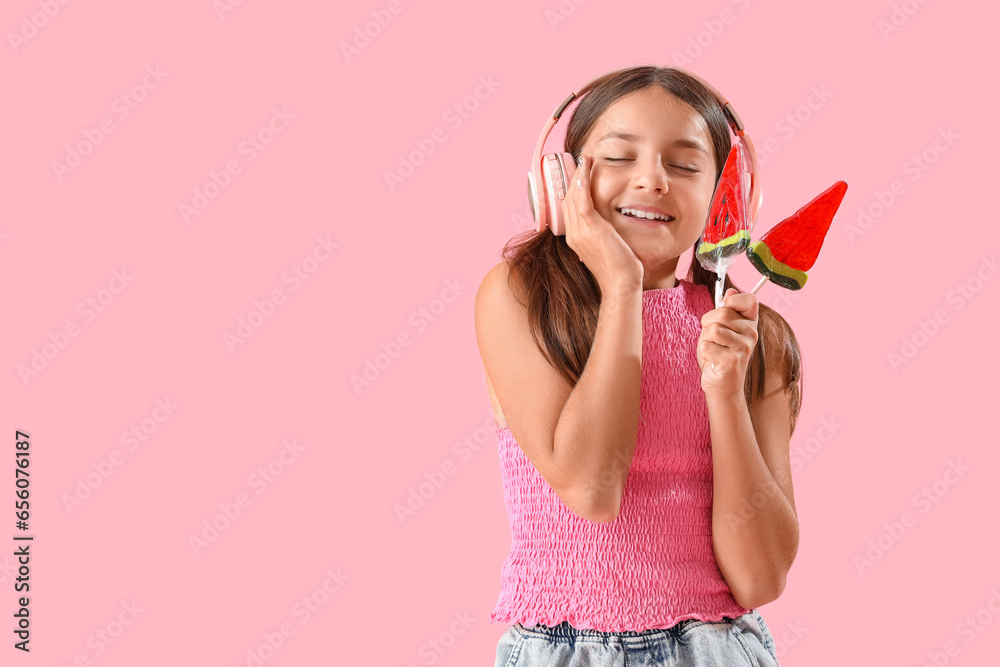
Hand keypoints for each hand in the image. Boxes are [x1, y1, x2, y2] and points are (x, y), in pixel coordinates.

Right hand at [562, 155, 643, 291]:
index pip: (568, 208)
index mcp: (574, 238)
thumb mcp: (607, 249)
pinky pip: (582, 201)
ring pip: (573, 196)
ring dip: (578, 175)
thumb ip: (603, 236)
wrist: (620, 284)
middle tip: (581, 160)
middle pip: (567, 199)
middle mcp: (573, 234)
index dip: (572, 189)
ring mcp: (580, 231)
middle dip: (572, 177)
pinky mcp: (592, 228)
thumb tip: (609, 228)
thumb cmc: (619, 270)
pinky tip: (584, 170)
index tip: (579, 174)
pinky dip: (582, 184)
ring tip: (584, 159)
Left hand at [697, 287, 759, 399]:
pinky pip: (706, 346)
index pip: (749, 299)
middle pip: (722, 313)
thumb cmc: (718, 355)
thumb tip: (730, 291)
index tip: (723, 315)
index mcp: (750, 323)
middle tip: (712, 338)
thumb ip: (725, 311)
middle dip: (707, 323)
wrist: (722, 386)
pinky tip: (713, 361)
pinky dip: (704, 353)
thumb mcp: (720, 329)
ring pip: (713, 330)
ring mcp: (744, 348)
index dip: (730, 303)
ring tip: (713, 350)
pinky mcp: (733, 361)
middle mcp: (752, 333)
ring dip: (705, 340)